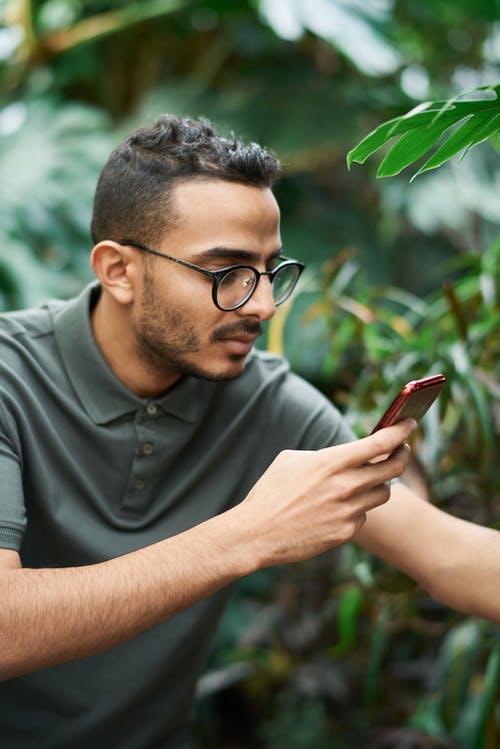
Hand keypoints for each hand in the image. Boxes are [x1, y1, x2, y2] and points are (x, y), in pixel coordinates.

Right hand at [236, 419, 415, 565]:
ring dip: (378, 483)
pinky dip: (356, 509)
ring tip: (366, 479)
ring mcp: (349, 511)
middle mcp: (346, 486)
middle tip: (402, 450)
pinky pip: (362, 515)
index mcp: (332, 462)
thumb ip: (325, 455)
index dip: (401, 431)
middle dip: (402, 456)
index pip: (380, 443)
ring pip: (382, 493)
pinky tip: (336, 508)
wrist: (257, 533)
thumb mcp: (292, 460)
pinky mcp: (346, 532)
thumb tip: (345, 455)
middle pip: (394, 468)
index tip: (409, 425)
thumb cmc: (270, 492)